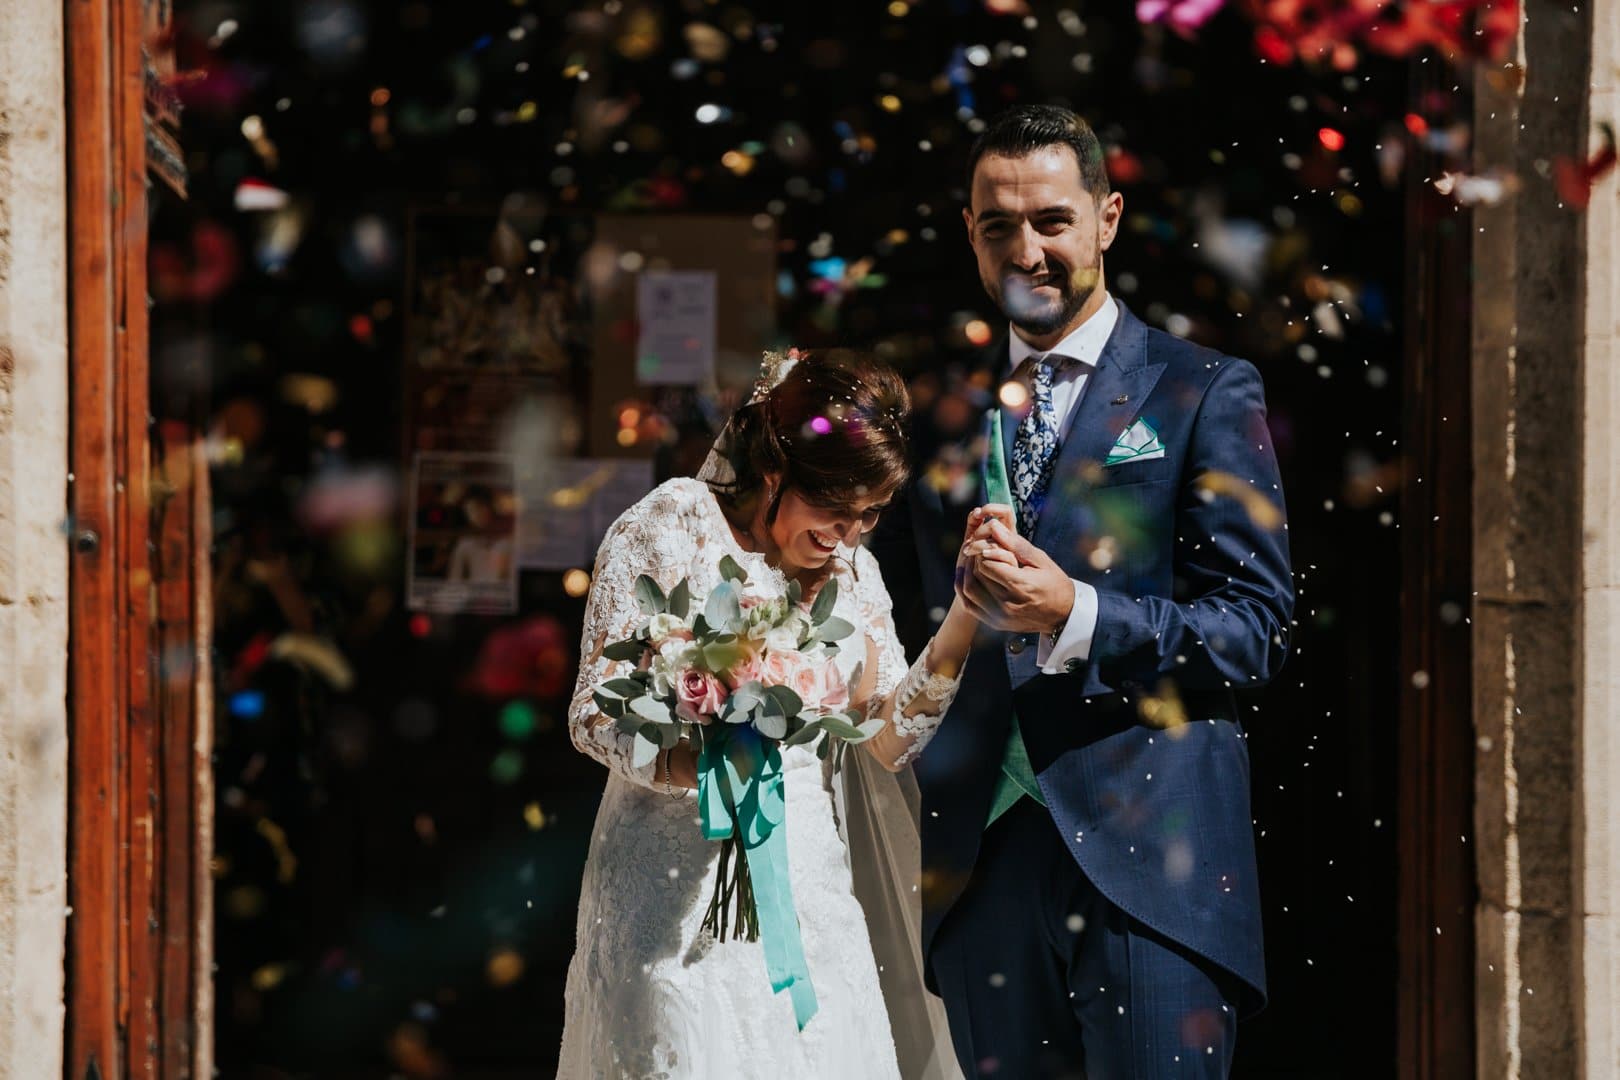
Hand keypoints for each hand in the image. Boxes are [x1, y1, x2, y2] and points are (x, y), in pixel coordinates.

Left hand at [956, 518, 1075, 633]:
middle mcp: (1008, 603)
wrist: (1063, 615)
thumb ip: (1017, 544)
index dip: (984, 550)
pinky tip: (969, 576)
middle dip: (975, 558)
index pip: (987, 563)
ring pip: (969, 589)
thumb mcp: (1042, 560)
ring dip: (967, 571)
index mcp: (1021, 586)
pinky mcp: (994, 623)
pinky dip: (964, 588)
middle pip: (977, 574)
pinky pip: (969, 604)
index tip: (988, 544)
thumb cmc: (1055, 583)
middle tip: (978, 549)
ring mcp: (1000, 616)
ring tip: (973, 560)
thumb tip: (995, 526)